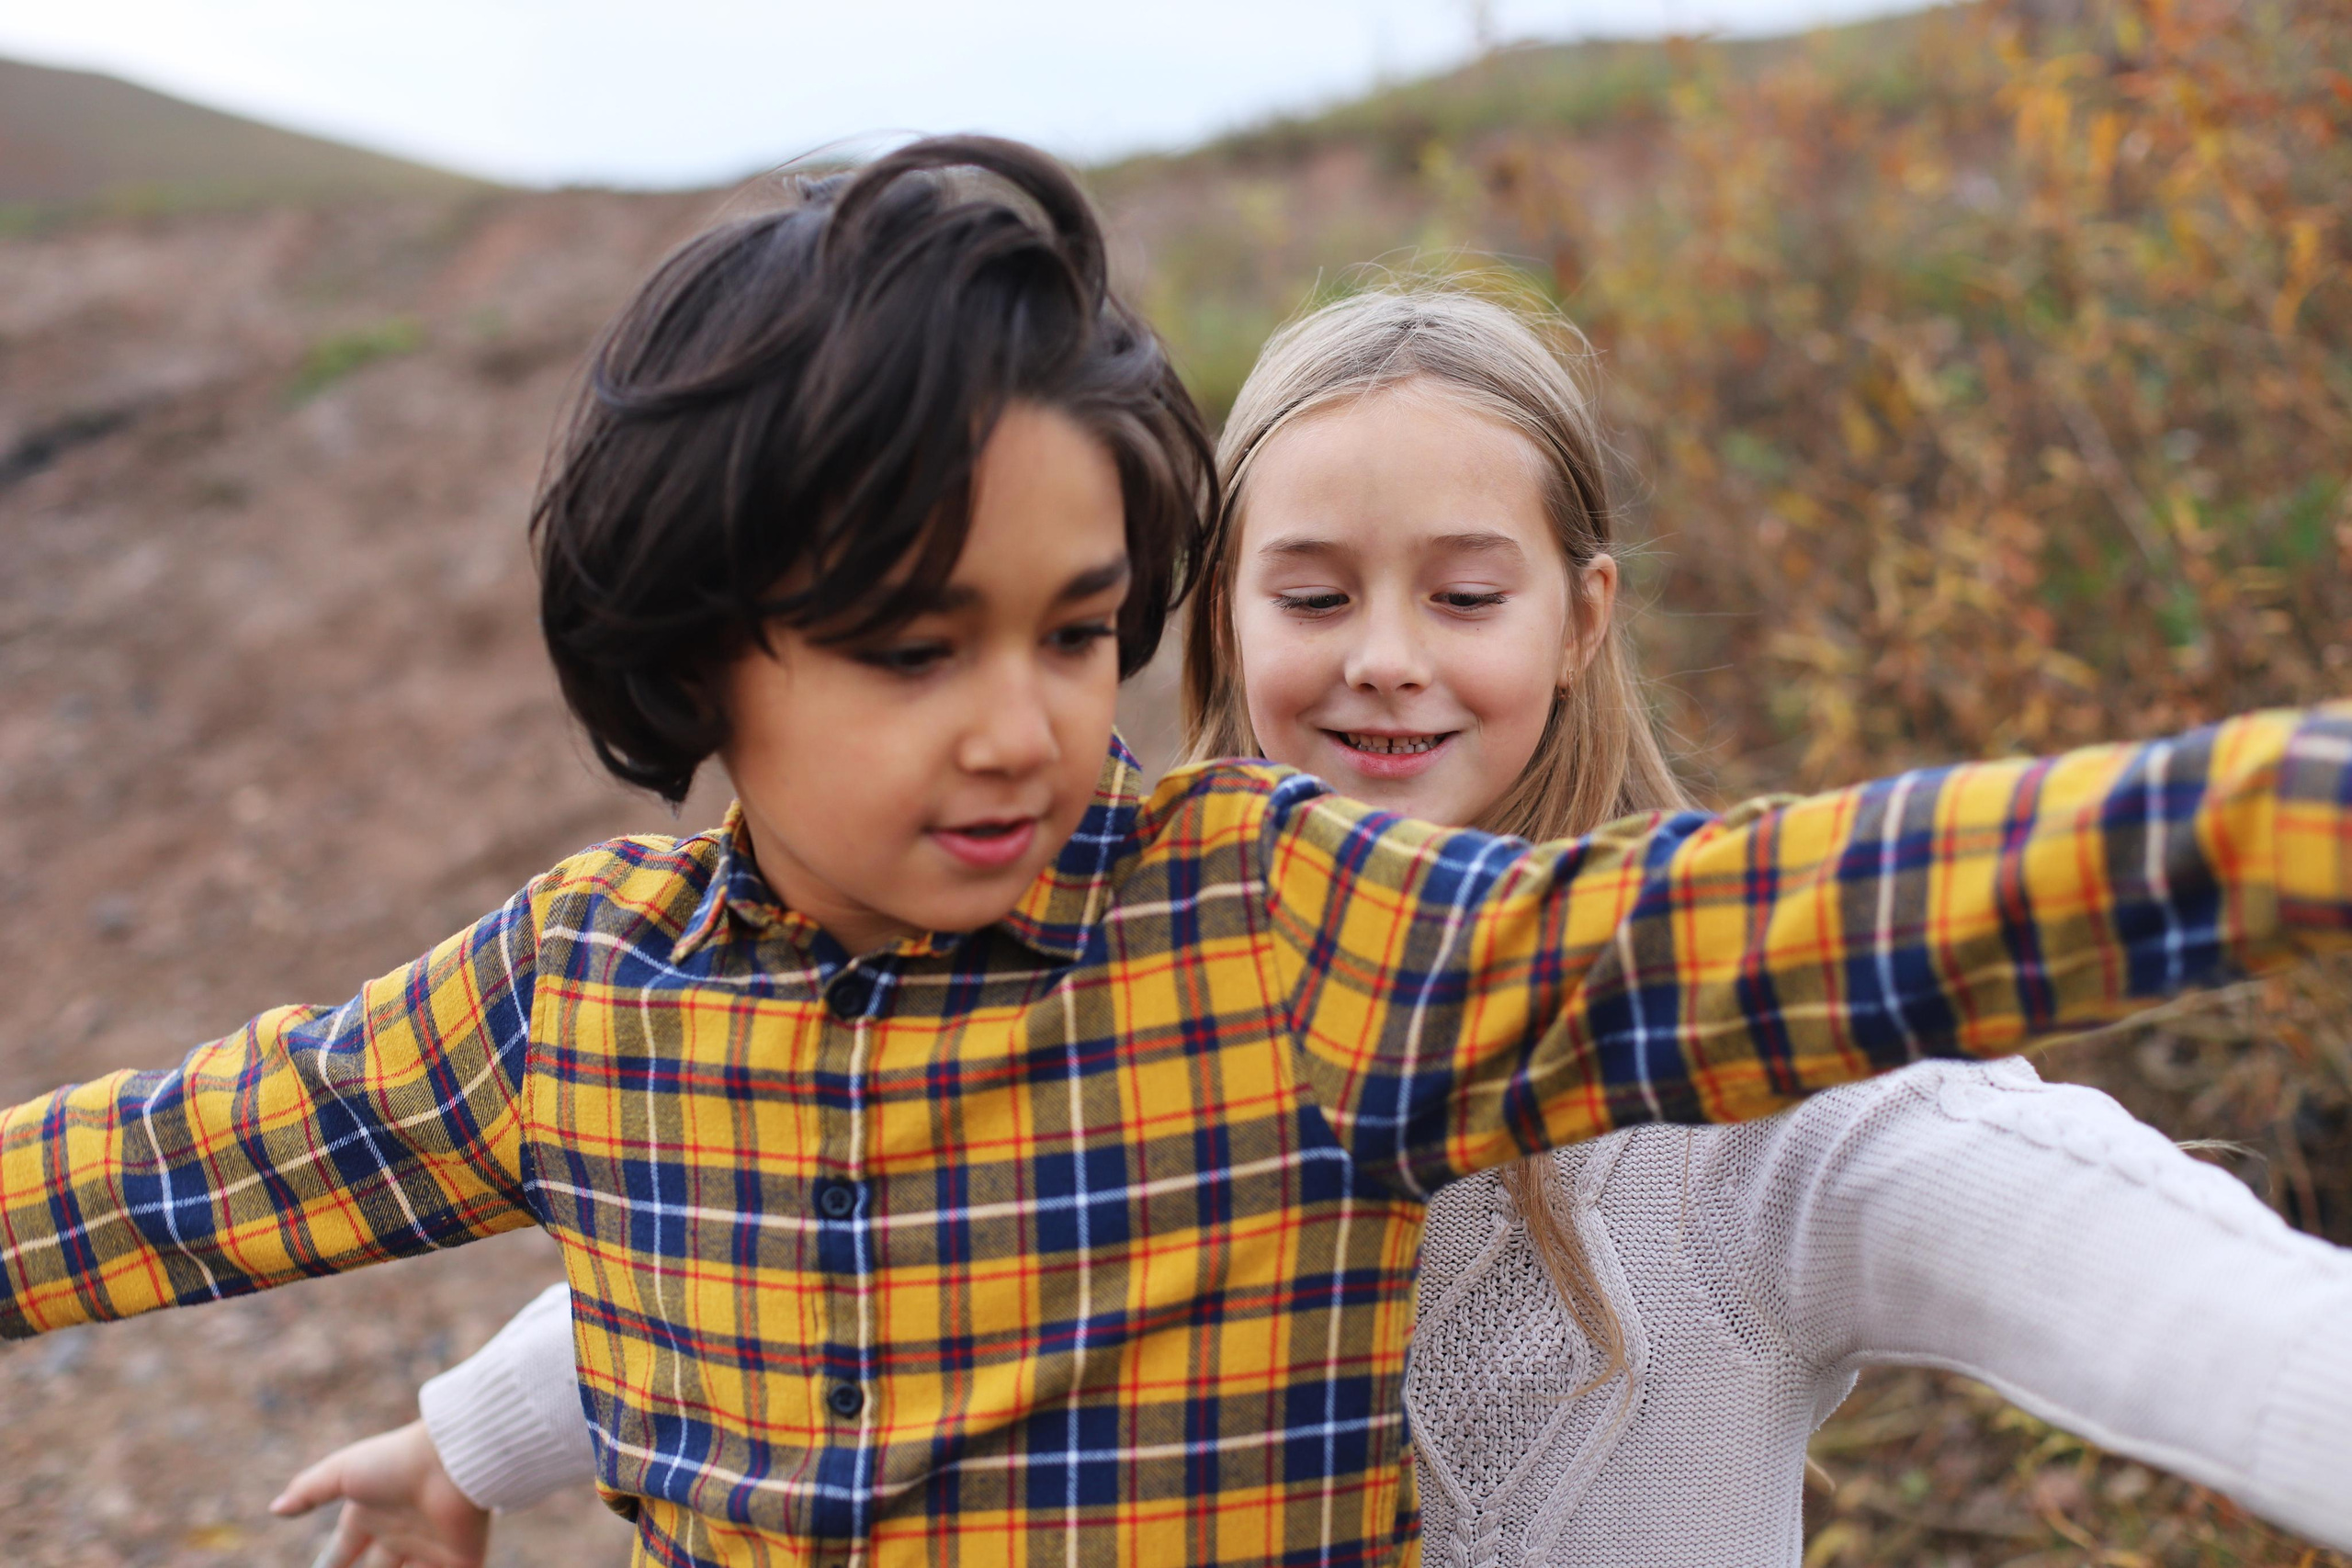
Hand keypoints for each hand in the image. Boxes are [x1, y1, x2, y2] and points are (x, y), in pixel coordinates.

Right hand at [270, 1419, 489, 1567]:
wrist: (454, 1459)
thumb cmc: (396, 1461)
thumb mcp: (344, 1472)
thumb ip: (310, 1490)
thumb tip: (276, 1508)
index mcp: (371, 1515)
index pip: (340, 1552)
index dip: (327, 1566)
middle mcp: (400, 1534)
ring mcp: (431, 1548)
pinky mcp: (462, 1560)